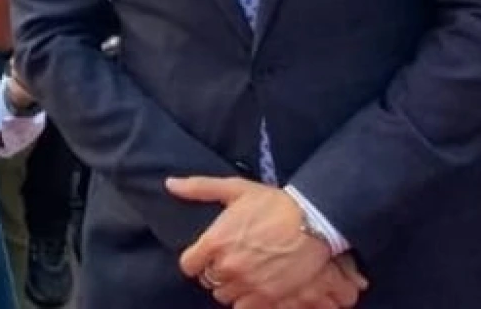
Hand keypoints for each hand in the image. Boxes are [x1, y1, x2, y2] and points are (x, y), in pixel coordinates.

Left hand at [168, 177, 364, 308]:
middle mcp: (227, 266)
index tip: (205, 255)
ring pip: (224, 296)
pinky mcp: (266, 297)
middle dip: (214, 271)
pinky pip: (243, 308)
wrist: (311, 222)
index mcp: (215, 241)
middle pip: (207, 280)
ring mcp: (246, 284)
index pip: (188, 264)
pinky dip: (245, 301)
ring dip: (229, 286)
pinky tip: (254, 287)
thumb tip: (170, 184)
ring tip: (243, 273)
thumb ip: (199, 187)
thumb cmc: (273, 203)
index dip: (195, 260)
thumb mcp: (235, 188)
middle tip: (230, 260)